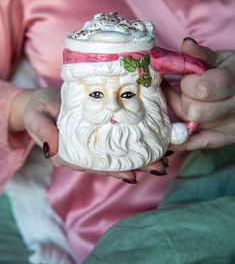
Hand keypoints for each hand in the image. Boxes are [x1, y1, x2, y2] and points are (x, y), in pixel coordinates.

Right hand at [10, 87, 167, 182]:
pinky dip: (134, 142)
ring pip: (119, 153)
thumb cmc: (37, 110)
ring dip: (141, 156)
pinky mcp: (98, 133)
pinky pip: (117, 140)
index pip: (95, 166)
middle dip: (137, 165)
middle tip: (160, 165)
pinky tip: (151, 142)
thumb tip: (52, 148)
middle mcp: (84, 153)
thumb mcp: (36, 117)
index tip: (135, 174)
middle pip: (112, 162)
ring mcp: (93, 144)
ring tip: (163, 156)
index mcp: (69, 154)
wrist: (41, 103)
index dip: (115, 170)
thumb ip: (42, 131)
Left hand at [163, 38, 234, 150]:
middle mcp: (233, 107)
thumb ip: (201, 54)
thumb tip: (185, 45)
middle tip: (187, 91)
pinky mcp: (226, 138)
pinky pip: (200, 144)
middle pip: (193, 110)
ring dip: (182, 113)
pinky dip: (183, 142)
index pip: (201, 89)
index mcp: (231, 82)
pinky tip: (170, 138)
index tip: (188, 77)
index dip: (188, 83)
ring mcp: (230, 126)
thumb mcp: (223, 58)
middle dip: (184, 99)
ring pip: (192, 126)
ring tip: (184, 101)